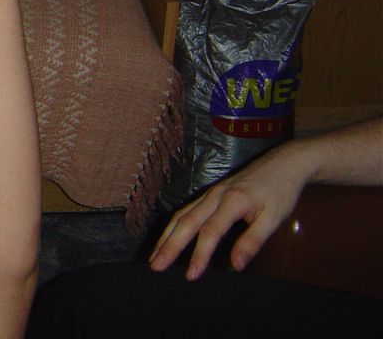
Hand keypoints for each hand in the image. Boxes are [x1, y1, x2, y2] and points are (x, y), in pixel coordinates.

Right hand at [148, 149, 308, 278]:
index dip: (199, 254)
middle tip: (156, 266)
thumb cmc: (281, 192)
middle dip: (169, 245)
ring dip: (166, 235)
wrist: (283, 163)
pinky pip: (187, 209)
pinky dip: (174, 225)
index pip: (210, 231)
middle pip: (187, 222)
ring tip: (155, 256)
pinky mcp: (210, 193)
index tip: (191, 276)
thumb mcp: (274, 218)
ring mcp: (210, 193)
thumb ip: (253, 241)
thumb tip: (235, 266)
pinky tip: (169, 236)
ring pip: (182, 214)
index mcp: (232, 201)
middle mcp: (215, 195)